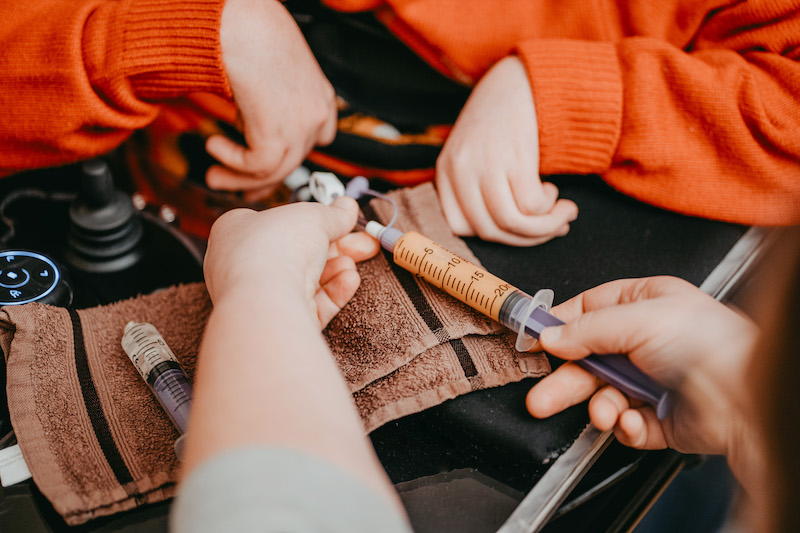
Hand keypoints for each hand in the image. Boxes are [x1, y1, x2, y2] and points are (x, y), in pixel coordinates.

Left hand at [203, 197, 378, 328]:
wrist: (265, 299)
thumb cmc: (274, 247)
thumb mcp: (312, 216)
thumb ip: (334, 214)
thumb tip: (348, 207)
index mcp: (238, 232)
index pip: (278, 223)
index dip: (311, 220)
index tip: (341, 219)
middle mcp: (245, 265)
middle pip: (300, 253)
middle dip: (337, 246)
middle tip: (366, 242)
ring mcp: (261, 296)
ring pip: (307, 280)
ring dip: (336, 268)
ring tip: (354, 261)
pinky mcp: (279, 322)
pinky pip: (310, 305)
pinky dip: (332, 291)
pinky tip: (350, 279)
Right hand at [206, 0, 336, 198]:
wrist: (240, 24)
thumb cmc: (246, 32)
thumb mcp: (268, 70)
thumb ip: (269, 99)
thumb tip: (247, 123)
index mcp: (319, 95)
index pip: (318, 140)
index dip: (287, 156)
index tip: (260, 167)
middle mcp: (317, 113)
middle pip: (293, 163)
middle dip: (258, 180)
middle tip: (228, 181)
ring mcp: (303, 126)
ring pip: (274, 171)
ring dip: (237, 178)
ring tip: (213, 176)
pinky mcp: (281, 134)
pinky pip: (257, 165)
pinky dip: (232, 162)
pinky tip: (214, 145)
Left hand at [435, 56, 577, 246]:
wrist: (520, 79)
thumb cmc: (502, 124)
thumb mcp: (476, 156)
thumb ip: (482, 192)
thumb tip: (517, 236)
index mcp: (445, 172)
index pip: (458, 227)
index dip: (491, 236)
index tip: (516, 231)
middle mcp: (460, 170)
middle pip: (489, 231)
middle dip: (526, 239)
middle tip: (553, 228)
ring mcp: (485, 164)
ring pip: (512, 223)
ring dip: (544, 228)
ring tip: (563, 214)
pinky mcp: (514, 156)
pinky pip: (531, 205)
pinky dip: (548, 207)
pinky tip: (554, 192)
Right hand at [526, 277, 758, 456]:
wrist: (748, 398)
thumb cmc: (712, 344)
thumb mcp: (639, 318)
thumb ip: (587, 328)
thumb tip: (550, 334)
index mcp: (644, 305)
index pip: (588, 311)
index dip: (559, 327)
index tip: (534, 341)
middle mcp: (646, 341)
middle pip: (588, 360)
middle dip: (565, 381)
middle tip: (541, 397)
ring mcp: (652, 381)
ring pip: (603, 396)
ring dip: (600, 407)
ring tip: (603, 414)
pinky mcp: (659, 418)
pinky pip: (626, 424)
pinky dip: (626, 427)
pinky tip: (635, 422)